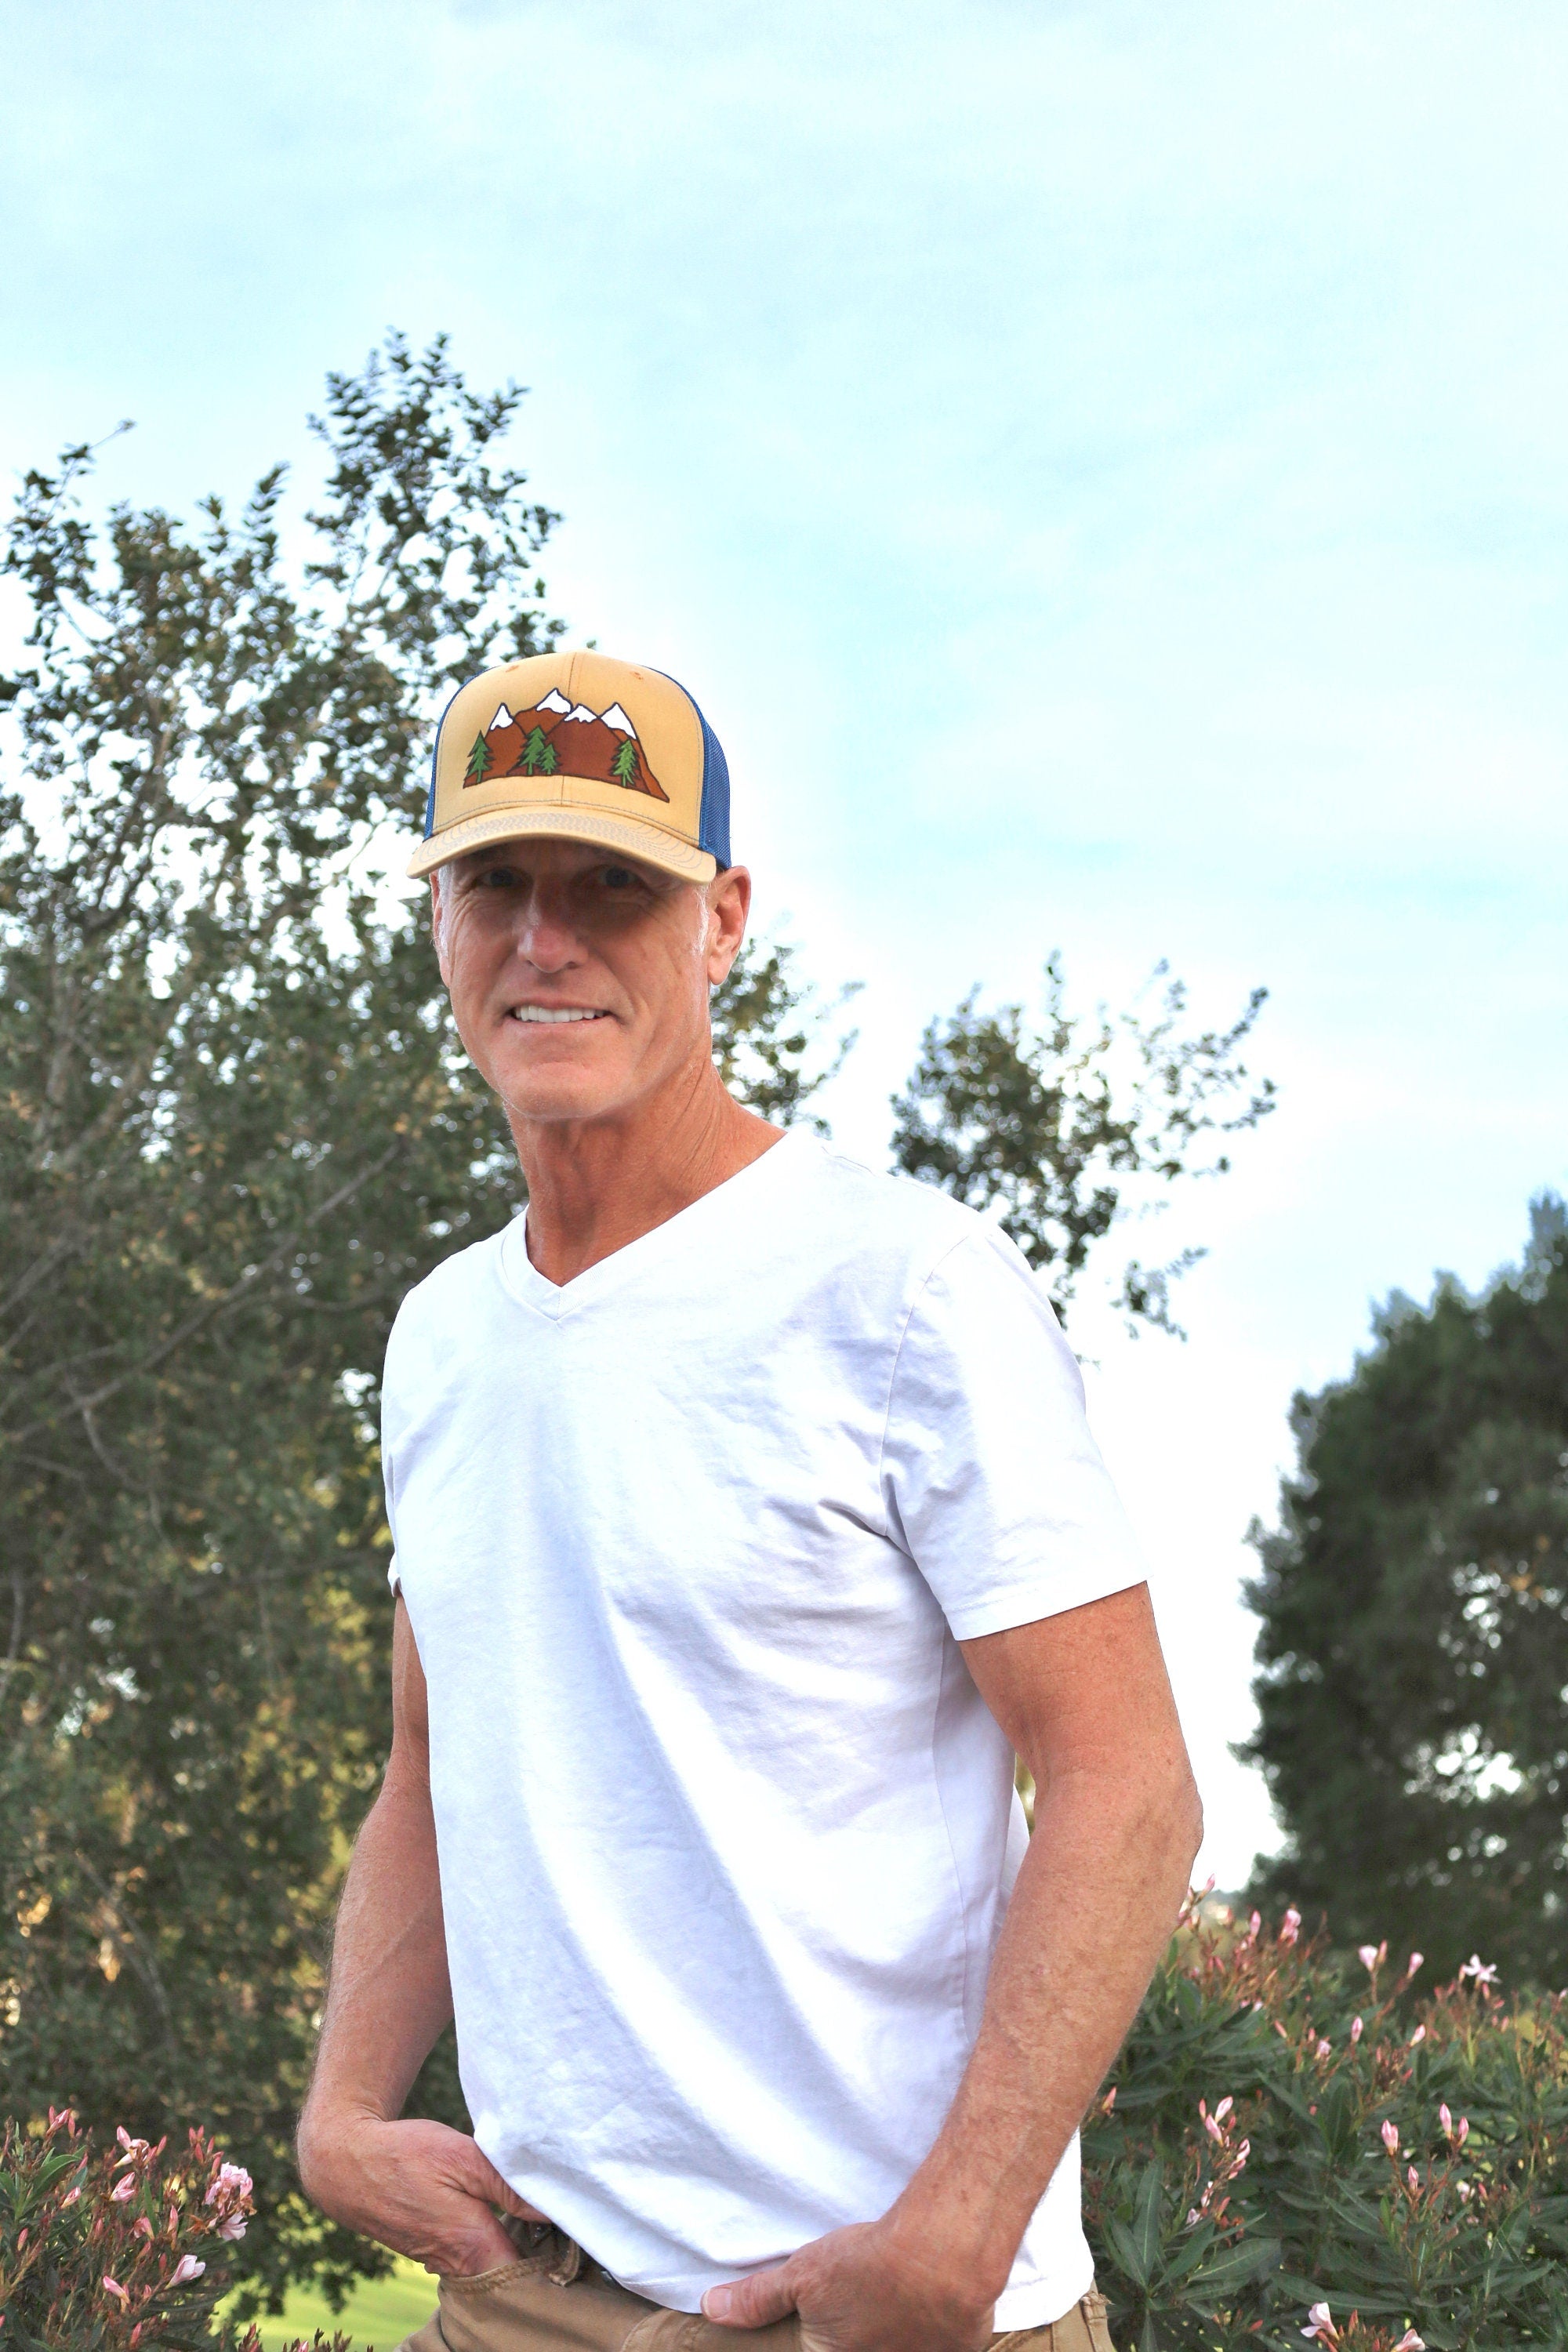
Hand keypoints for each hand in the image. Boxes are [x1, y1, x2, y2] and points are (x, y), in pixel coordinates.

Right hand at [297, 2108, 545, 2276]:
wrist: (347, 2163)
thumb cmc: (406, 2155)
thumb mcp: (464, 2158)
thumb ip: (509, 2187)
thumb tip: (554, 2209)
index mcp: (473, 2248)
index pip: (528, 2276)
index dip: (556, 2260)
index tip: (579, 2236)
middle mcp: (457, 2266)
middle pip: (511, 2277)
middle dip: (540, 2257)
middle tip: (566, 2222)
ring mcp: (441, 2261)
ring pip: (491, 2266)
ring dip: (515, 2247)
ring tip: (542, 2216)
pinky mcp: (430, 2251)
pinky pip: (472, 2256)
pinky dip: (491, 2241)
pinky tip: (505, 2215)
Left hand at [700, 2213, 995, 2351]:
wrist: (940, 2255)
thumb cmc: (870, 2265)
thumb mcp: (804, 2275)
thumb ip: (759, 2299)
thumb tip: (712, 2308)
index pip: (816, 2348)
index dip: (821, 2335)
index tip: (832, 2318)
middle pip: (858, 2346)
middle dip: (860, 2330)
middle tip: (866, 2302)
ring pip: (899, 2344)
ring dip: (895, 2332)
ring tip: (895, 2301)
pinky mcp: (958, 2351)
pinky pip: (937, 2342)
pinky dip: (932, 2328)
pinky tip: (929, 2301)